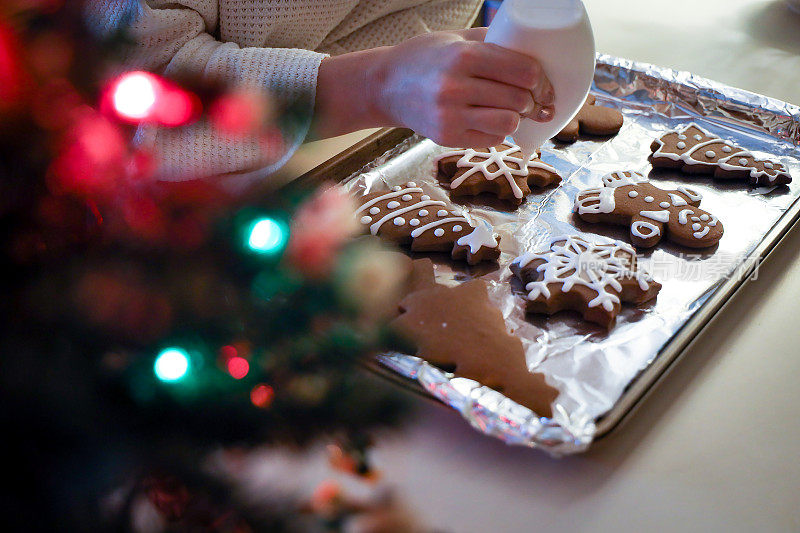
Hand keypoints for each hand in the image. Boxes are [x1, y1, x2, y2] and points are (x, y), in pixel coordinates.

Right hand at [367, 27, 554, 146]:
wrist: (384, 86)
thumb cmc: (424, 58)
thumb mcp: (456, 38)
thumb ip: (494, 41)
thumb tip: (537, 52)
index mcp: (464, 56)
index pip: (523, 71)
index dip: (542, 81)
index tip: (544, 86)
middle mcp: (456, 87)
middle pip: (519, 99)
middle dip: (534, 101)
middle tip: (535, 101)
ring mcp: (450, 115)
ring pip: (508, 123)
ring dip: (517, 118)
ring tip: (514, 112)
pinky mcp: (446, 137)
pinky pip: (490, 139)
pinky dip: (498, 131)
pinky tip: (491, 120)